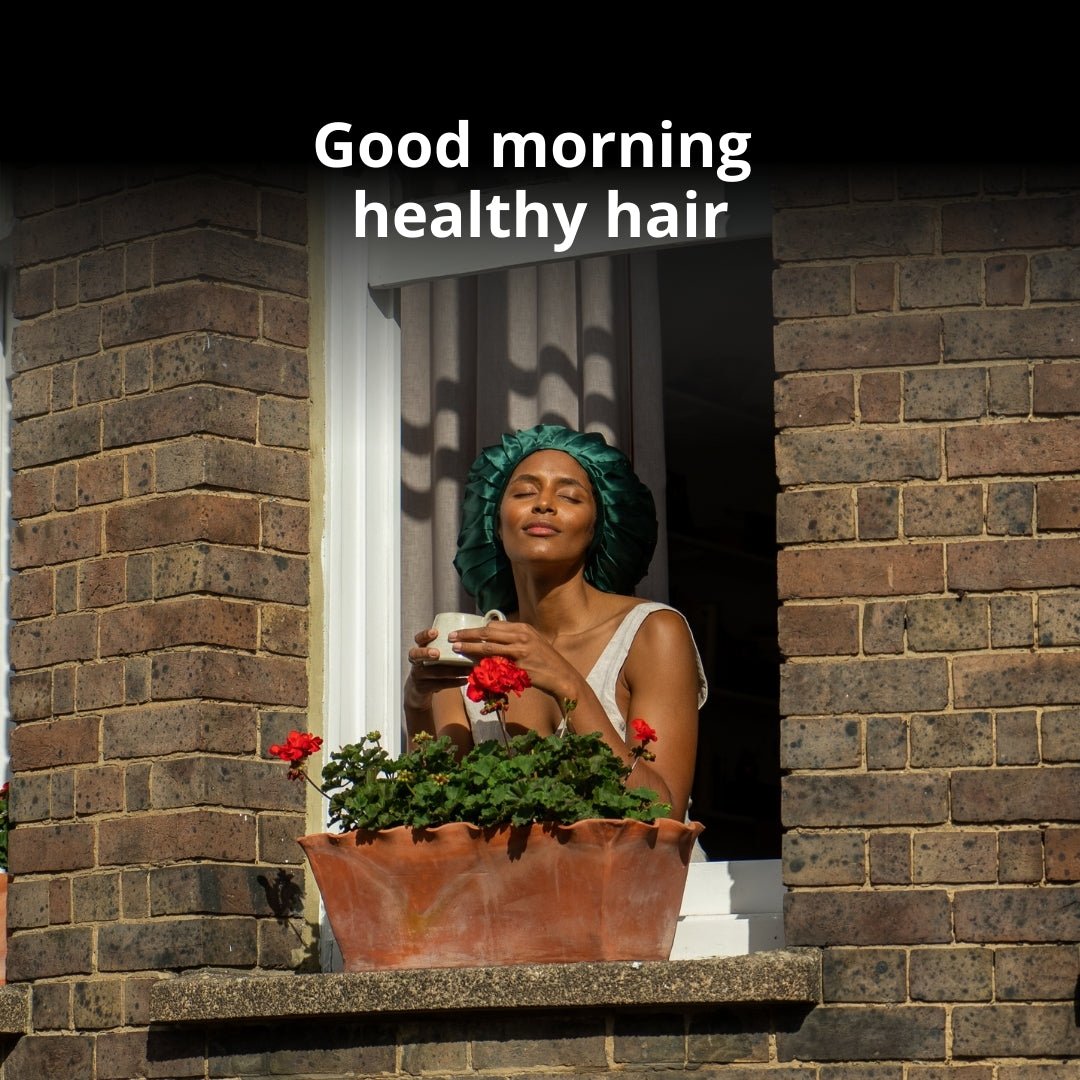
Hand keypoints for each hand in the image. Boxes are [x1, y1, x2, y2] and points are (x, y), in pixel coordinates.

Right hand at [404, 628, 467, 708]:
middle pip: (416, 655)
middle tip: (437, 653)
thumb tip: (470, 637)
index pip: (418, 639)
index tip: (435, 632)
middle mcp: (416, 661)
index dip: (425, 635)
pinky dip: (454, 682)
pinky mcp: (423, 688)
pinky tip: (464, 680)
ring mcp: (418, 675)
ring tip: (467, 670)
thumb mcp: (435, 654)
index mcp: (420, 649)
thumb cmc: (433, 665)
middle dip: (426, 653)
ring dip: (452, 671)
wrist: (421, 688)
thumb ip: (446, 647)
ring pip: (433, 672)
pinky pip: (439, 684)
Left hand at [447, 621, 582, 703]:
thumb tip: (494, 639)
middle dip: (468, 634)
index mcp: (523, 628)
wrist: (562, 676)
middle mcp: (521, 636)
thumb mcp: (533, 643)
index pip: (494, 625)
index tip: (464, 631)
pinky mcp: (519, 666)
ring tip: (456, 647)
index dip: (476, 628)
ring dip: (469, 646)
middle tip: (452, 636)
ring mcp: (520, 650)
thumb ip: (515, 639)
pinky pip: (496, 662)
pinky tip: (471, 664)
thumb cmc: (546, 661)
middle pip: (488, 632)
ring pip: (488, 646)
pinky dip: (482, 662)